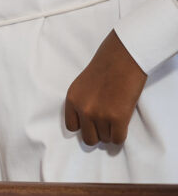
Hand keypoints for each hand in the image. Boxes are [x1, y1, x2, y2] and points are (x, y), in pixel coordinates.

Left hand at [64, 30, 145, 146]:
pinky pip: (117, 139)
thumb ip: (82, 102)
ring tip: (116, 121)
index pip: (72, 127)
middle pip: (88, 138)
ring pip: (104, 139)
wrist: (124, 56)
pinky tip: (123, 128)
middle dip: (97, 134)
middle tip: (106, 126)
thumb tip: (87, 121)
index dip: (84, 126)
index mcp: (72, 100)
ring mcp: (100, 115)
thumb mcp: (82, 84)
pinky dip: (120, 136)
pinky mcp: (118, 118)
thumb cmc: (106, 67)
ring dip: (111, 133)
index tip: (92, 123)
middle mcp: (83, 109)